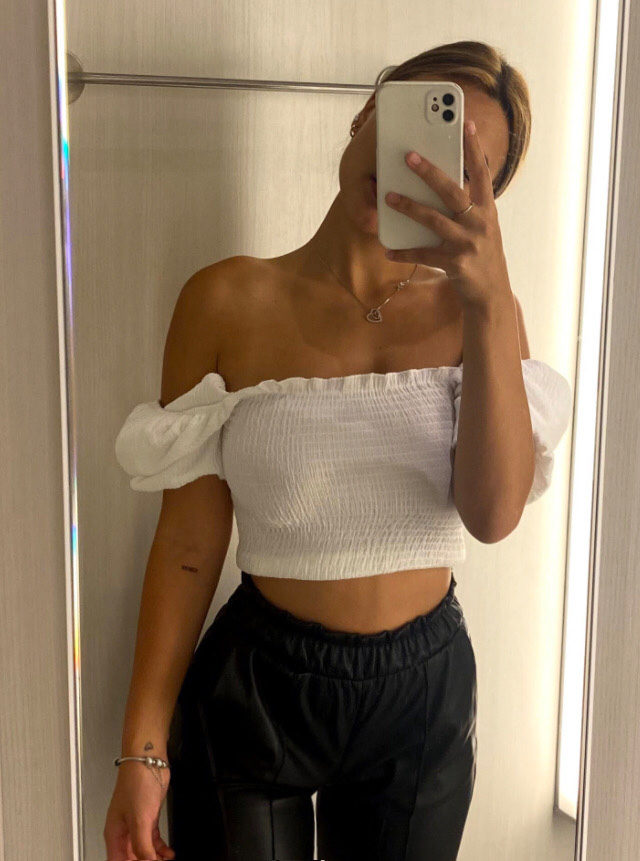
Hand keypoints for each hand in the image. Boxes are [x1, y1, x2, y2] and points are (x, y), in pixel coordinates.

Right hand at [103, 762, 174, 859]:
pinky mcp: (149, 817)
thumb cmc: (136, 783)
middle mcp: (124, 831)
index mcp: (115, 834)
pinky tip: (169, 853)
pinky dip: (161, 849)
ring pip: (143, 850)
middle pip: (131, 858)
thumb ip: (142, 845)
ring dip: (155, 858)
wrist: (148, 761)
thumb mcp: (140, 820)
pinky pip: (153, 840)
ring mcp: (137, 824)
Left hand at [383, 120, 512, 309]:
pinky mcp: (455, 264)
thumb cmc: (482, 254)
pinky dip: (404, 252)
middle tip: (409, 156)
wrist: (491, 294)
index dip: (474, 148)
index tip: (466, 123)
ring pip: (434, 220)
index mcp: (487, 210)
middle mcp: (480, 223)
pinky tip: (388, 249)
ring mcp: (468, 244)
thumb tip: (442, 180)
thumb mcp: (483, 226)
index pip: (481, 173)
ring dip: (409, 207)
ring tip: (389, 197)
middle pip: (452, 192)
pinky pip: (424, 254)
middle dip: (430, 172)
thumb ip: (468, 205)